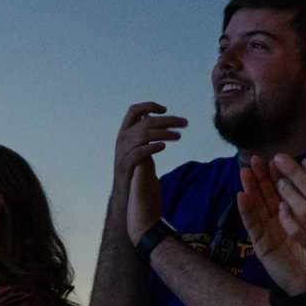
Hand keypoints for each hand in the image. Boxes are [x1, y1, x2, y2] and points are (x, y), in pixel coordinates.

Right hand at [113, 102, 185, 236]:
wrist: (125, 199)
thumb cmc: (135, 174)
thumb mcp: (140, 151)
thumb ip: (145, 138)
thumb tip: (155, 123)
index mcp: (124, 134)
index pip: (133, 111)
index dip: (149, 106)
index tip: (165, 109)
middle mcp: (121, 140)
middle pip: (144, 122)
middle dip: (167, 120)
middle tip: (184, 123)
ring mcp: (122, 154)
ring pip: (142, 135)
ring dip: (163, 133)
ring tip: (179, 136)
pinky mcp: (125, 168)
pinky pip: (138, 154)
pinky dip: (151, 147)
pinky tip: (163, 146)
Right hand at [235, 157, 305, 294]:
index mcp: (296, 217)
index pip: (285, 191)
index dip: (280, 175)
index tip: (277, 159)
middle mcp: (281, 223)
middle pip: (268, 196)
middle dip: (261, 177)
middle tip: (256, 159)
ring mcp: (270, 234)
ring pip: (257, 207)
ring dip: (250, 188)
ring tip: (245, 171)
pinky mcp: (263, 247)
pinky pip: (253, 226)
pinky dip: (246, 211)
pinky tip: (241, 196)